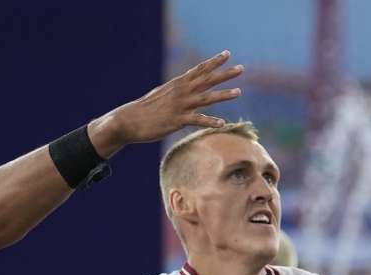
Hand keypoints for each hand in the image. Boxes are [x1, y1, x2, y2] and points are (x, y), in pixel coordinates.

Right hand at [90, 51, 243, 154]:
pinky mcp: (177, 120)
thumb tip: (184, 86)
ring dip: (223, 95)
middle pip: (207, 80)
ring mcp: (180, 105)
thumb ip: (176, 90)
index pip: (199, 69)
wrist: (129, 120)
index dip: (214, 61)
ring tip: (238, 91)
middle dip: (225, 74)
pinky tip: (222, 123)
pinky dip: (210, 121)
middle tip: (241, 69)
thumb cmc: (146, 109)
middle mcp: (181, 91)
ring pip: (206, 98)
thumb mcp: (162, 94)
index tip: (227, 54)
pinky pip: (197, 120)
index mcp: (178, 84)